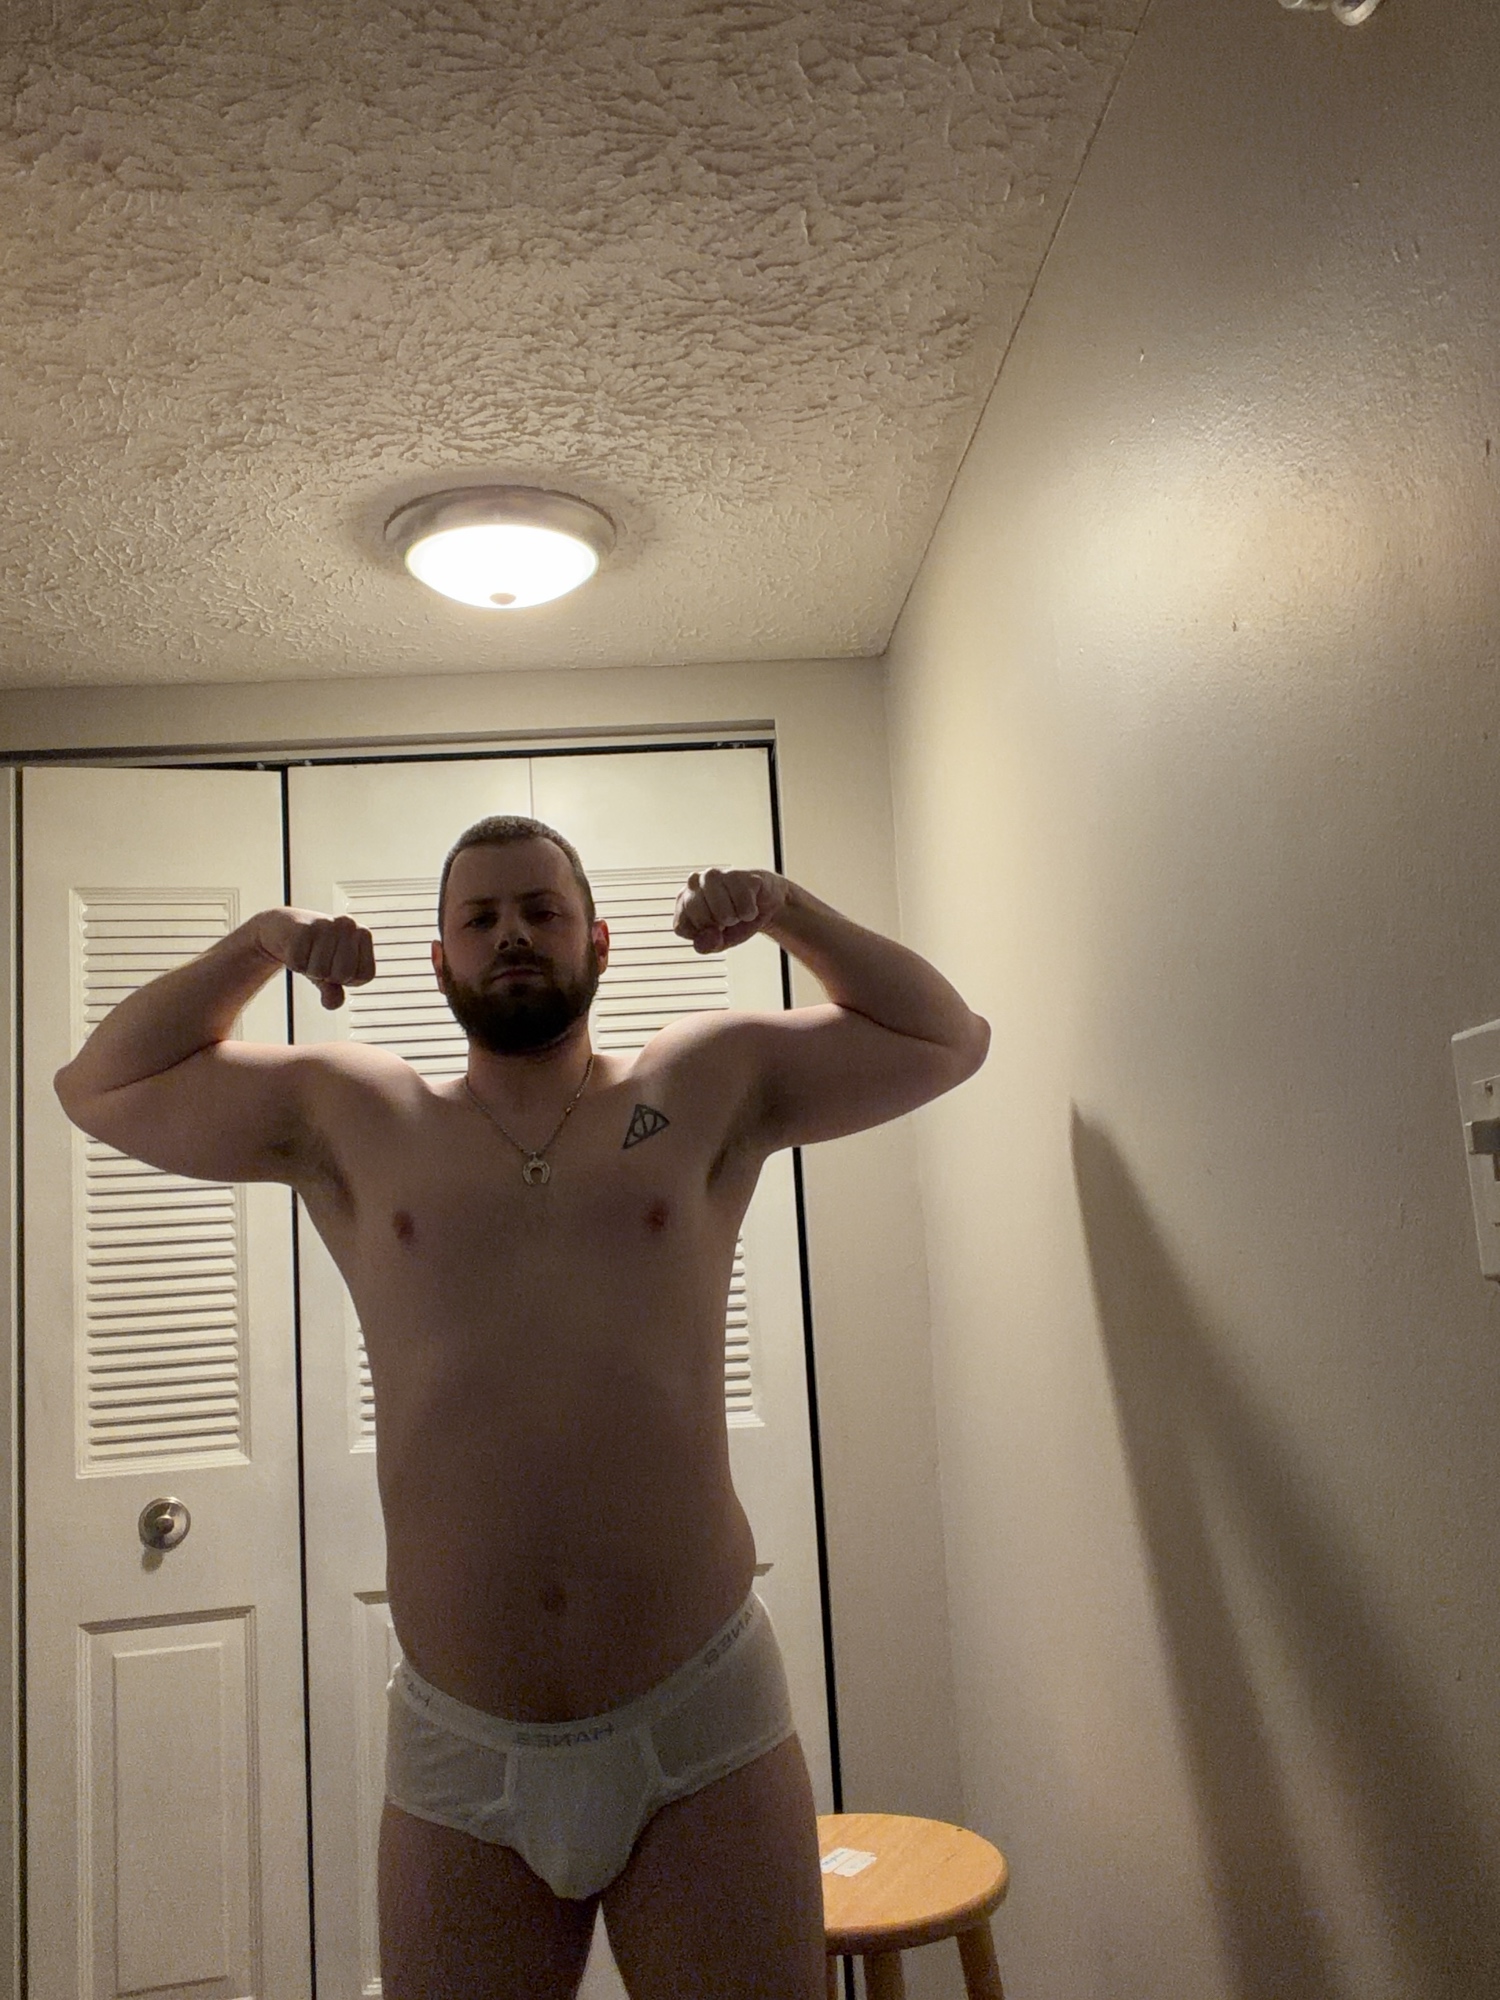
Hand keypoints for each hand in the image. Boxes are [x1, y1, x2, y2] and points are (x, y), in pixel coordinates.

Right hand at [253, 907, 375, 1009]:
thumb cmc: (314, 950)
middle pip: (343, 975)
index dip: (347, 978)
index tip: (336, 964)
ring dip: (309, 969)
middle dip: (328, 975)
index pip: (364, 976)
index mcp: (363, 934)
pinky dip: (295, 963)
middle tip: (320, 959)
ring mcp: (326, 924)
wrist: (284, 927)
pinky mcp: (303, 928)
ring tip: (308, 952)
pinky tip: (296, 948)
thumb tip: (333, 1004)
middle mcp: (348, 925)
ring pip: (320, 971)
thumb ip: (335, 992)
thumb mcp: (330, 973)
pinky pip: (299, 965)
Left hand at [673, 869, 788, 953]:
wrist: (762, 904)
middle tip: (726, 920)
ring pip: (722, 912)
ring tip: (737, 912)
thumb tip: (707, 940)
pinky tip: (750, 904)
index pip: (682, 927)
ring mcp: (715, 875)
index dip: (700, 935)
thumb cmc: (734, 922)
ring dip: (733, 918)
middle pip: (701, 917)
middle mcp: (695, 882)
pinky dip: (749, 913)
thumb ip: (707, 945)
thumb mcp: (718, 941)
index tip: (712, 930)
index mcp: (683, 900)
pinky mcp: (737, 874)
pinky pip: (743, 906)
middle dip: (717, 926)